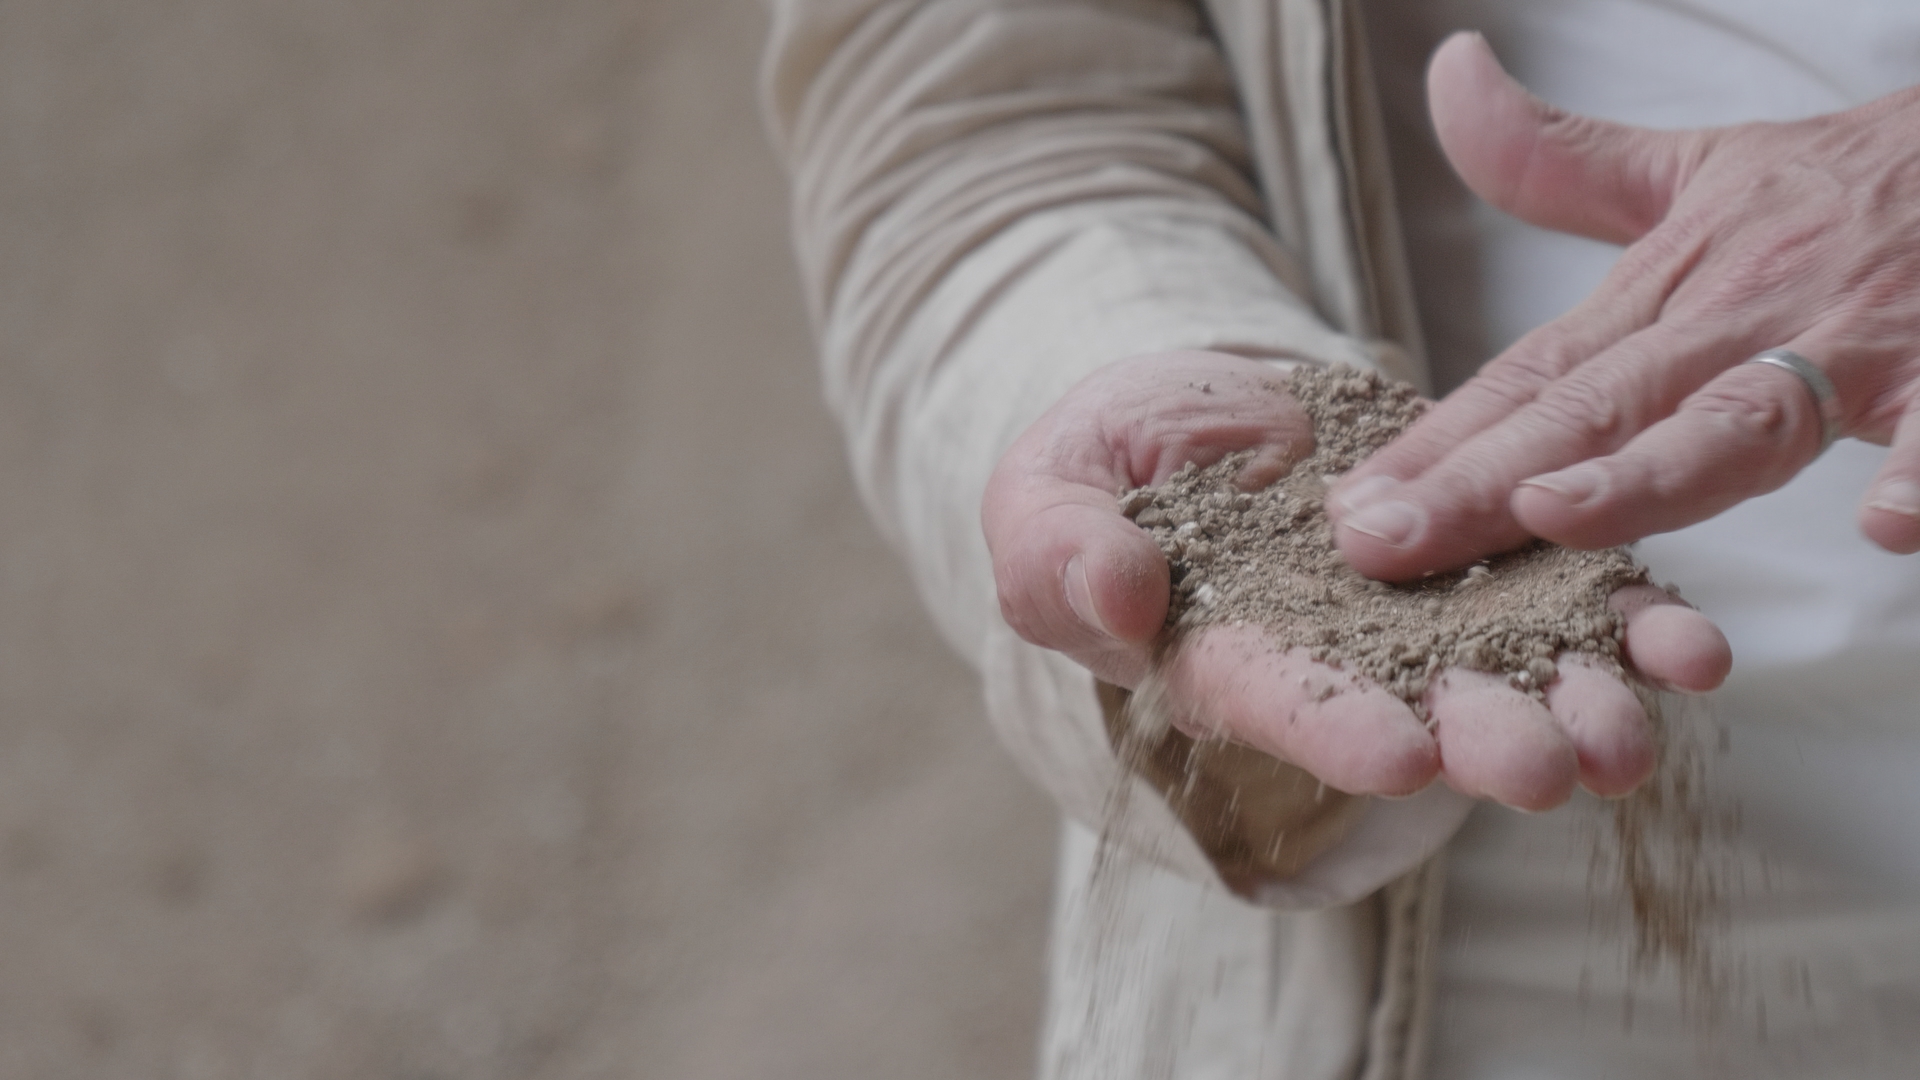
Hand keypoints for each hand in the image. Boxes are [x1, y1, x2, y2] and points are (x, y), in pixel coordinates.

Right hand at [983, 351, 1730, 809]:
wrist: (1194, 408)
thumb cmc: (1101, 463)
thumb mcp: (1046, 495)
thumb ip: (1062, 550)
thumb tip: (1116, 599)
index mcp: (1225, 658)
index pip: (1281, 703)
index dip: (1338, 729)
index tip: (1400, 750)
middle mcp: (1336, 656)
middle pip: (1418, 708)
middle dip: (1487, 737)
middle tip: (1552, 765)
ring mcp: (1420, 606)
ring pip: (1511, 661)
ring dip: (1579, 697)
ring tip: (1640, 723)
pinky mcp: (1487, 541)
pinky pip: (1567, 579)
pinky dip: (1627, 614)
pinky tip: (1686, 643)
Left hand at [1328, 33, 1919, 581]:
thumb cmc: (1852, 180)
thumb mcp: (1695, 166)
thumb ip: (1558, 158)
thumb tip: (1449, 72)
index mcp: (1673, 286)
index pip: (1532, 376)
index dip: (1437, 443)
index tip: (1349, 510)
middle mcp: (1744, 312)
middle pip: (1598, 407)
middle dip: (1486, 483)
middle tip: (1383, 545)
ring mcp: (1853, 338)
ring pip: (1742, 415)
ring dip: (1653, 470)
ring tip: (1557, 515)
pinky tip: (1890, 530)